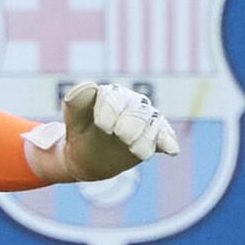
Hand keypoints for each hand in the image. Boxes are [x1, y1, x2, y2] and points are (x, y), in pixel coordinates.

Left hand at [24, 81, 178, 184]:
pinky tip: (171, 151)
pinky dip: (168, 142)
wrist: (87, 158)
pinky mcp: (154, 139)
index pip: (114, 97)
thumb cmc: (80, 135)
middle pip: (138, 111)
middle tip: (123, 136)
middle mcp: (132, 105)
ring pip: (153, 125)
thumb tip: (89, 85)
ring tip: (137, 151)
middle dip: (132, 124)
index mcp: (111, 95)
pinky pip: (165, 137)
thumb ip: (76, 104)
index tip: (103, 127)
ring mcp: (145, 122)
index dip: (110, 110)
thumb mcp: (73, 122)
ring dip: (148, 138)